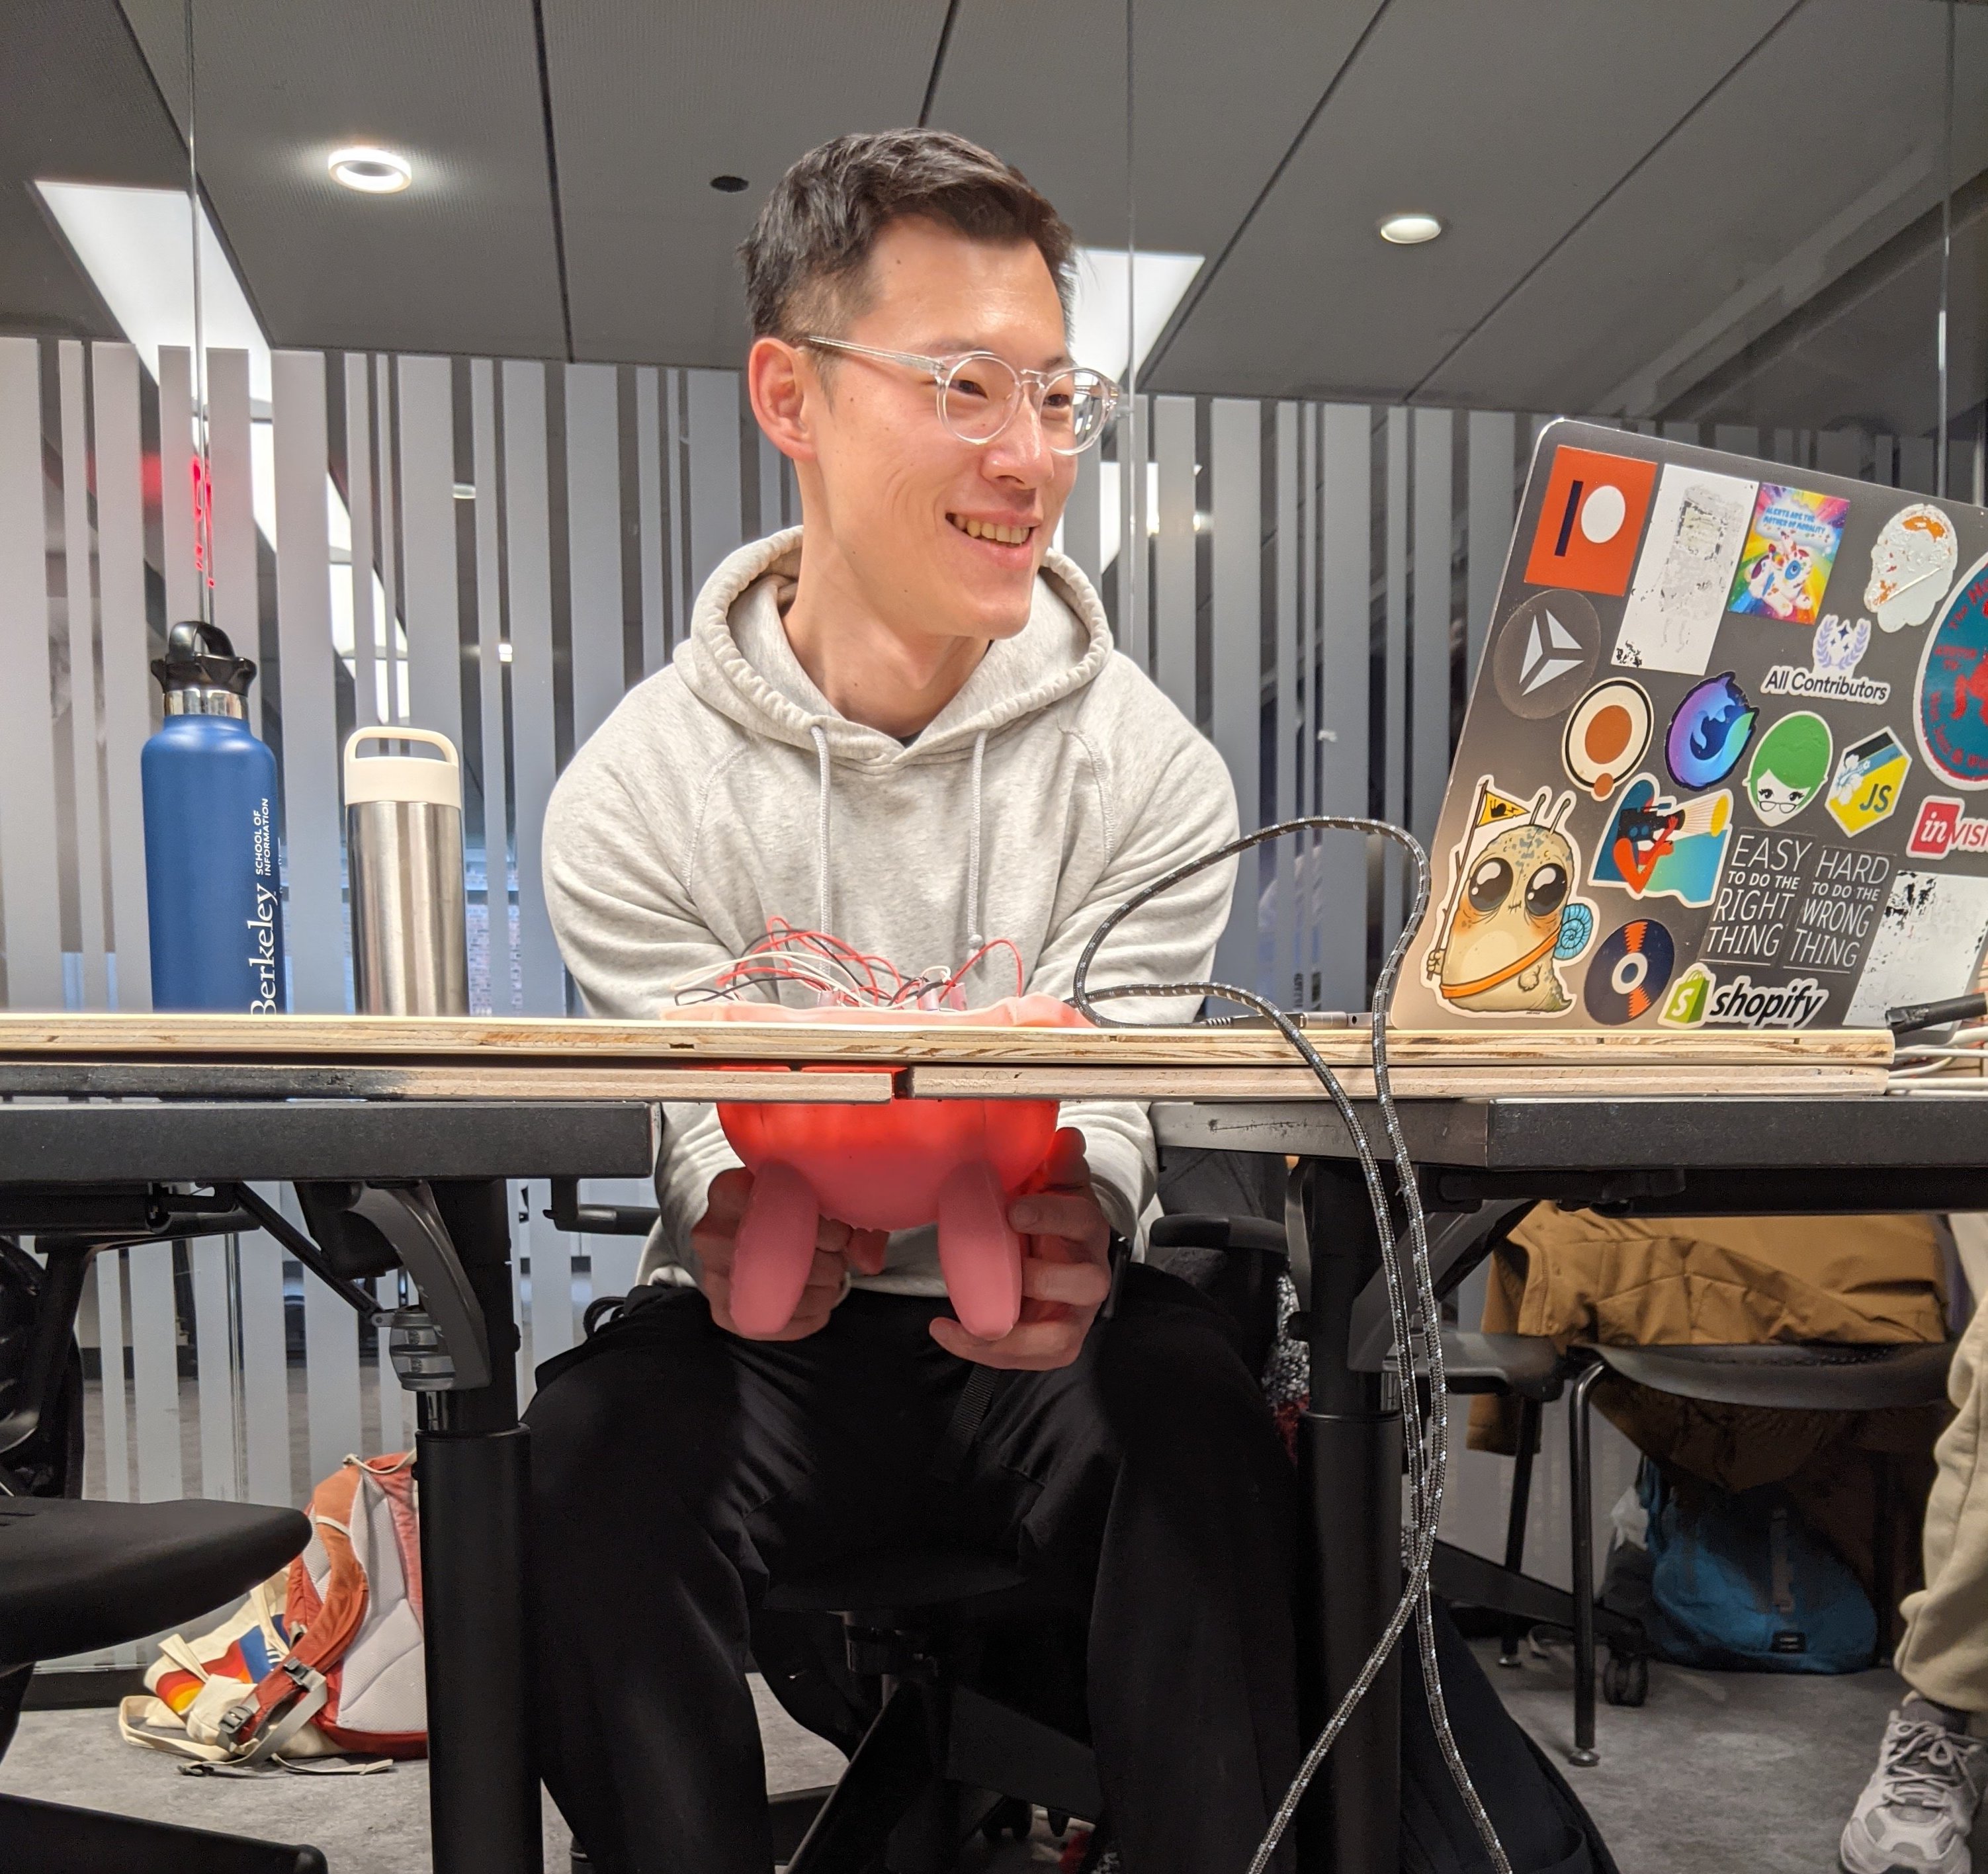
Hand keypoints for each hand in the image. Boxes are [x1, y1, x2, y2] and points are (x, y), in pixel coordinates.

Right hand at [690, 1167, 888, 1341]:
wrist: (732, 1228)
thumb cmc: (780, 1205)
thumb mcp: (811, 1192)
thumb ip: (848, 1215)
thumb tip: (869, 1263)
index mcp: (729, 1190)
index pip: (787, 1211)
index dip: (827, 1228)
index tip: (841, 1230)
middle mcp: (711, 1233)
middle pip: (787, 1257)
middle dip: (829, 1262)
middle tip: (838, 1257)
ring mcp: (712, 1276)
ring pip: (784, 1296)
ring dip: (824, 1292)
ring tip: (832, 1280)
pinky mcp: (723, 1313)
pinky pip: (775, 1325)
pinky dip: (809, 1319)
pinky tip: (820, 1306)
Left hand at [929, 1128, 1112, 1370]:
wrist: (1054, 1253)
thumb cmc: (1049, 1218)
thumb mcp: (1054, 1187)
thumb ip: (1058, 1164)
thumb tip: (1065, 1137)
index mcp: (1088, 1229)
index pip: (1082, 1221)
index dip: (1052, 1216)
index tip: (1014, 1211)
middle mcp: (1090, 1275)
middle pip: (1088, 1283)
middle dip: (1043, 1277)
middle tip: (1001, 1269)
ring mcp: (1074, 1315)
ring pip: (1060, 1338)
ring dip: (1014, 1335)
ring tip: (968, 1323)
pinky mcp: (1056, 1341)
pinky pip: (1030, 1358)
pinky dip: (988, 1352)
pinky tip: (948, 1331)